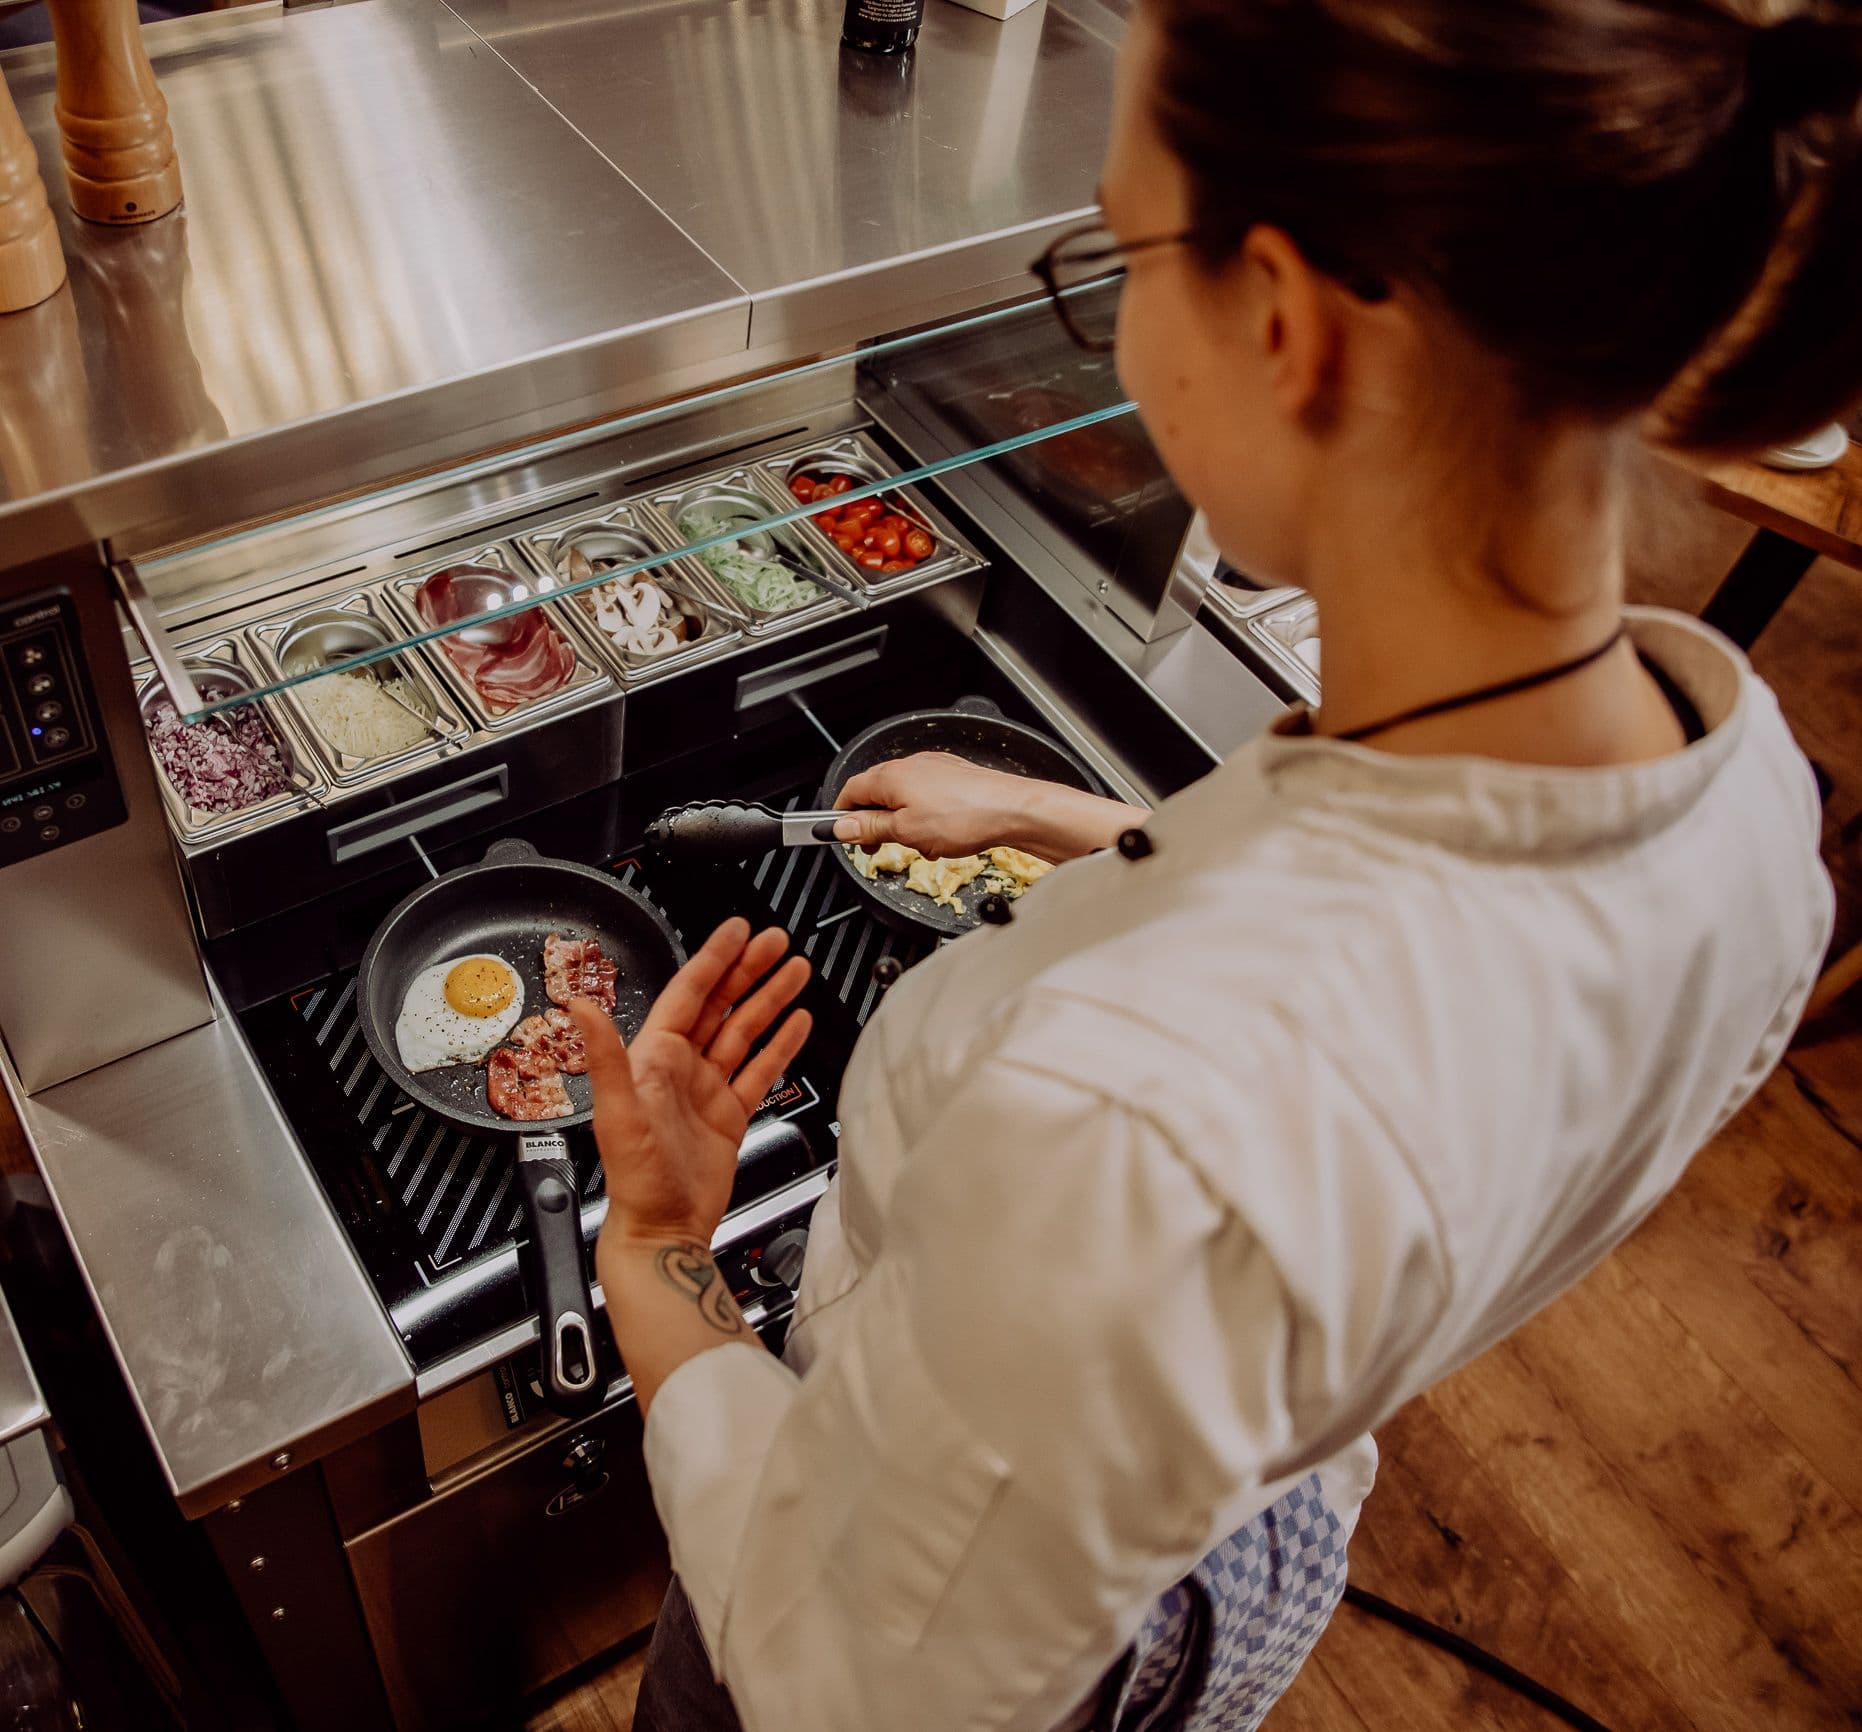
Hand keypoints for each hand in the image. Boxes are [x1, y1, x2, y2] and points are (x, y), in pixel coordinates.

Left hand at [570, 919, 811, 1254]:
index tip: (736, 931)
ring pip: (744, 1030)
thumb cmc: (634, 1179)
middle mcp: (680, 1068)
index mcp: (653, 1058)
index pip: (689, 992)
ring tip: (796, 971)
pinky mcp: (729, 1114)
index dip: (714, 958)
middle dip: (750, 969)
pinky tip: (796, 1024)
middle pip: (722, 1003)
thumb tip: (579, 1005)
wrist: (663, 1230)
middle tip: (777, 941)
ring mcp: (707, 1090)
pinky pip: (759, 1069)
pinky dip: (780, 1044)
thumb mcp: (616, 1111)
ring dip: (770, 999)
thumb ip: (603, 1054)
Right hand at [833, 751, 1148, 864]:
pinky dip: (926, 818)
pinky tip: (941, 837)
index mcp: (891, 775)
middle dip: (876, 822)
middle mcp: (911, 765)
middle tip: (879, 847)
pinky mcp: (956, 779)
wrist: (1013, 810)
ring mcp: (935, 769)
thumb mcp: (906, 831)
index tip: (840, 835)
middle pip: (877, 793)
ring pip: (904, 797)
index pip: (850, 790)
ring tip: (919, 844)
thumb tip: (841, 827)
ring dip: (903, 823)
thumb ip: (871, 827)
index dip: (841, 814)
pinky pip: (928, 798)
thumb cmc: (964, 817)